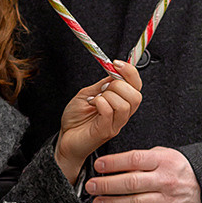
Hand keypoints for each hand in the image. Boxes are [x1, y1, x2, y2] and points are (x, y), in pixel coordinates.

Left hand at [54, 60, 142, 181]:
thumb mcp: (88, 94)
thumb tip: (114, 71)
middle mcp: (121, 115)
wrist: (65, 139)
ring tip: (96, 99)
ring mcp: (115, 124)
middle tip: (103, 88)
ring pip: (125, 104)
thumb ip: (102, 85)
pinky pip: (109, 112)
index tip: (117, 64)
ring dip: (108, 95)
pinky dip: (99, 102)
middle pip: (136, 96)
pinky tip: (92, 104)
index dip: (130, 72)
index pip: (136, 86)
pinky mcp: (105, 131)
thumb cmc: (76, 119)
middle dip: (119, 85)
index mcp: (120, 103)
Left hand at [85, 145, 201, 202]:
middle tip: (91, 186)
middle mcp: (164, 181)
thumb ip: (144, 158)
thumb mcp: (167, 155)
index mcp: (163, 161)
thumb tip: (115, 164)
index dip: (114, 163)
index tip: (99, 165)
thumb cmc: (182, 172)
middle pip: (130, 183)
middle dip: (106, 185)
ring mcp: (166, 201)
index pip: (134, 159)